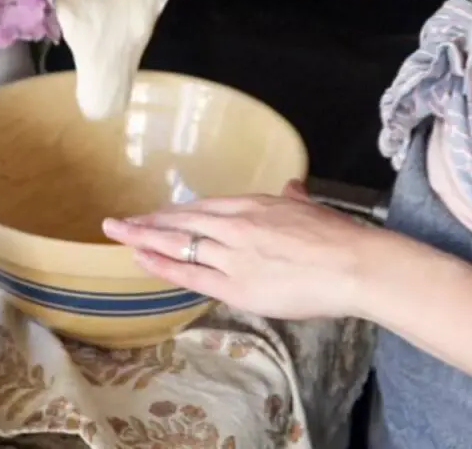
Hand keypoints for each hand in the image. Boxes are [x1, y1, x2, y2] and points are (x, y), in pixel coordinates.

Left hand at [101, 181, 393, 319]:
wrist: (354, 264)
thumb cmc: (339, 238)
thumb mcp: (310, 209)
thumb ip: (294, 198)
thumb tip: (292, 187)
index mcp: (253, 206)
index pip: (202, 209)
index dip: (174, 214)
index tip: (154, 216)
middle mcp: (235, 225)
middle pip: (181, 222)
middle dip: (146, 223)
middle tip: (116, 223)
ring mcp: (232, 254)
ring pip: (179, 244)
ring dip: (145, 240)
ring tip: (118, 237)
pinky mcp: (236, 284)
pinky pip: (190, 273)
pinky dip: (162, 266)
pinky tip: (142, 260)